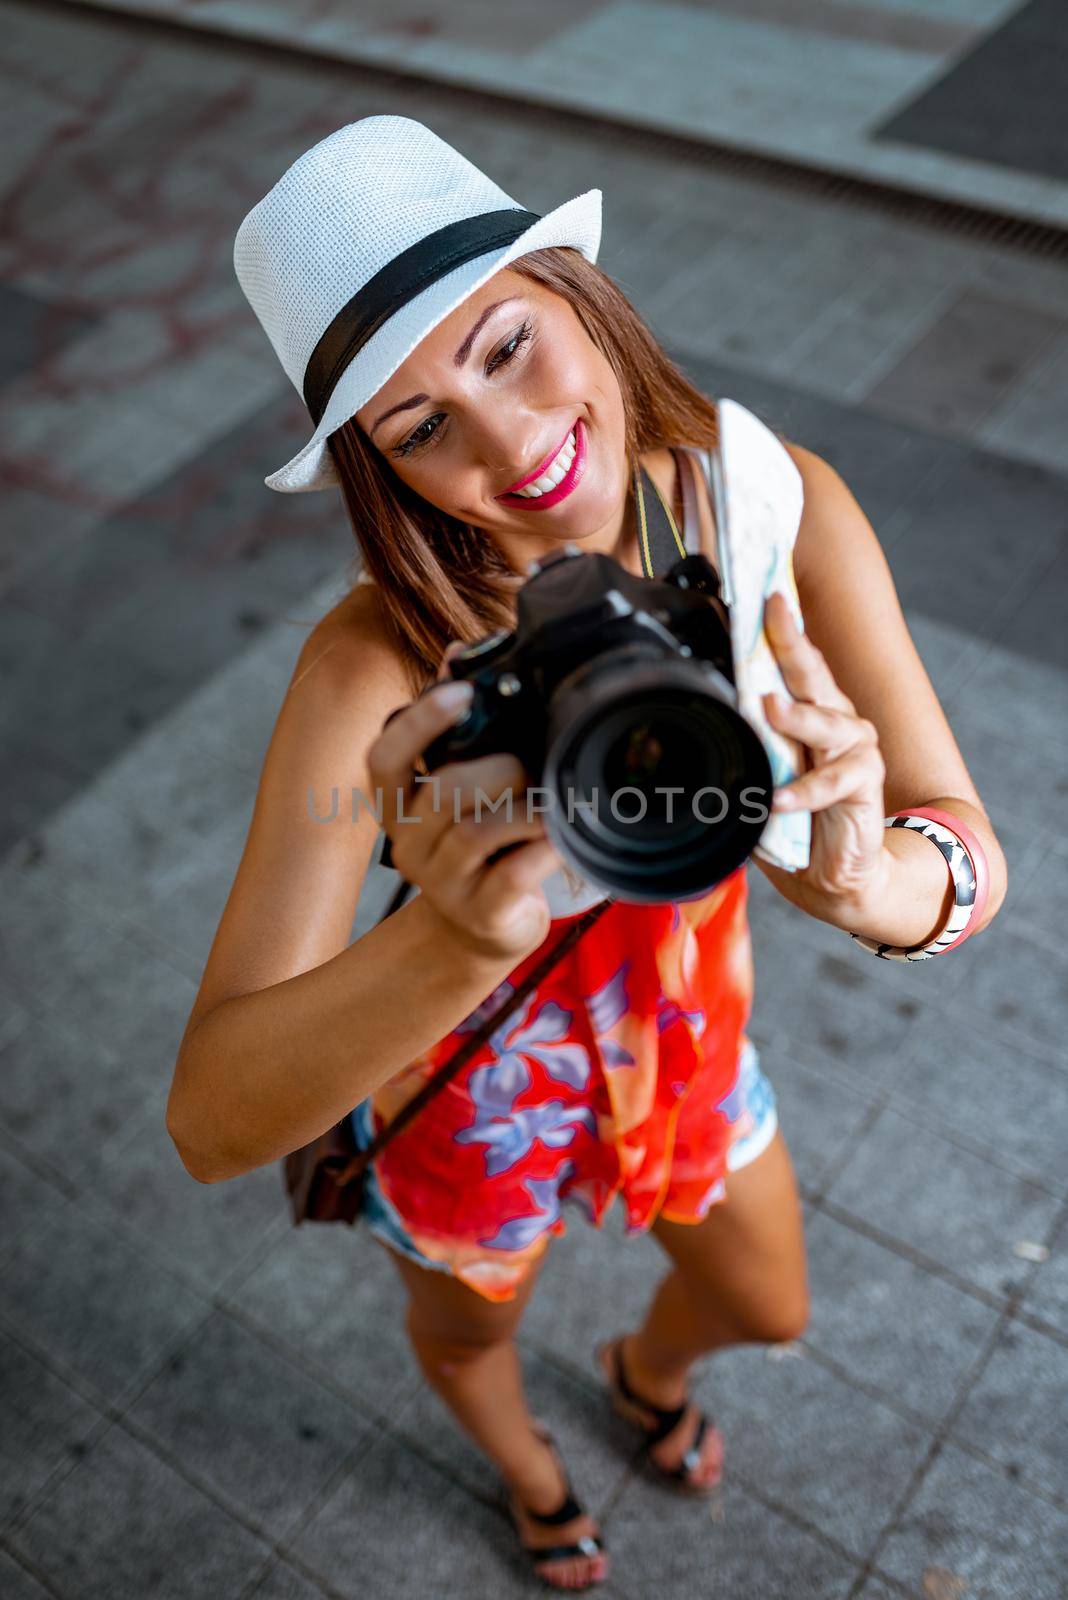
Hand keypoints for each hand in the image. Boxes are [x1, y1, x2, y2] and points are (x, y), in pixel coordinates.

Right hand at [366, 643, 561, 963]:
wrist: (485, 926)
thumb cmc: (480, 841)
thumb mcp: (464, 784)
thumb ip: (460, 725)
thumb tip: (458, 652)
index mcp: (397, 803)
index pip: (384, 757)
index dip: (420, 722)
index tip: (461, 693)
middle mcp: (408, 842)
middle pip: (441, 793)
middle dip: (495, 770)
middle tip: (529, 766)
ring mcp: (441, 883)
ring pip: (474, 833)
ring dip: (524, 808)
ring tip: (553, 800)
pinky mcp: (479, 914)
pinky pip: (511, 874)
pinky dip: (544, 849)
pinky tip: (563, 839)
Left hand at [758, 591, 887, 905]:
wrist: (834, 873)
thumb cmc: (794, 816)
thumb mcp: (759, 773)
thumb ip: (742, 743)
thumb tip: (699, 717)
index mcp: (810, 709)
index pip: (793, 661)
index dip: (780, 626)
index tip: (764, 593)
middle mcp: (837, 719)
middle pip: (812, 673)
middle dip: (792, 640)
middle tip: (774, 613)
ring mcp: (855, 748)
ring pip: (827, 722)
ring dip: (796, 716)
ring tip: (769, 709)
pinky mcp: (864, 783)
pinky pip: (832, 783)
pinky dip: (803, 791)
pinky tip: (780, 799)